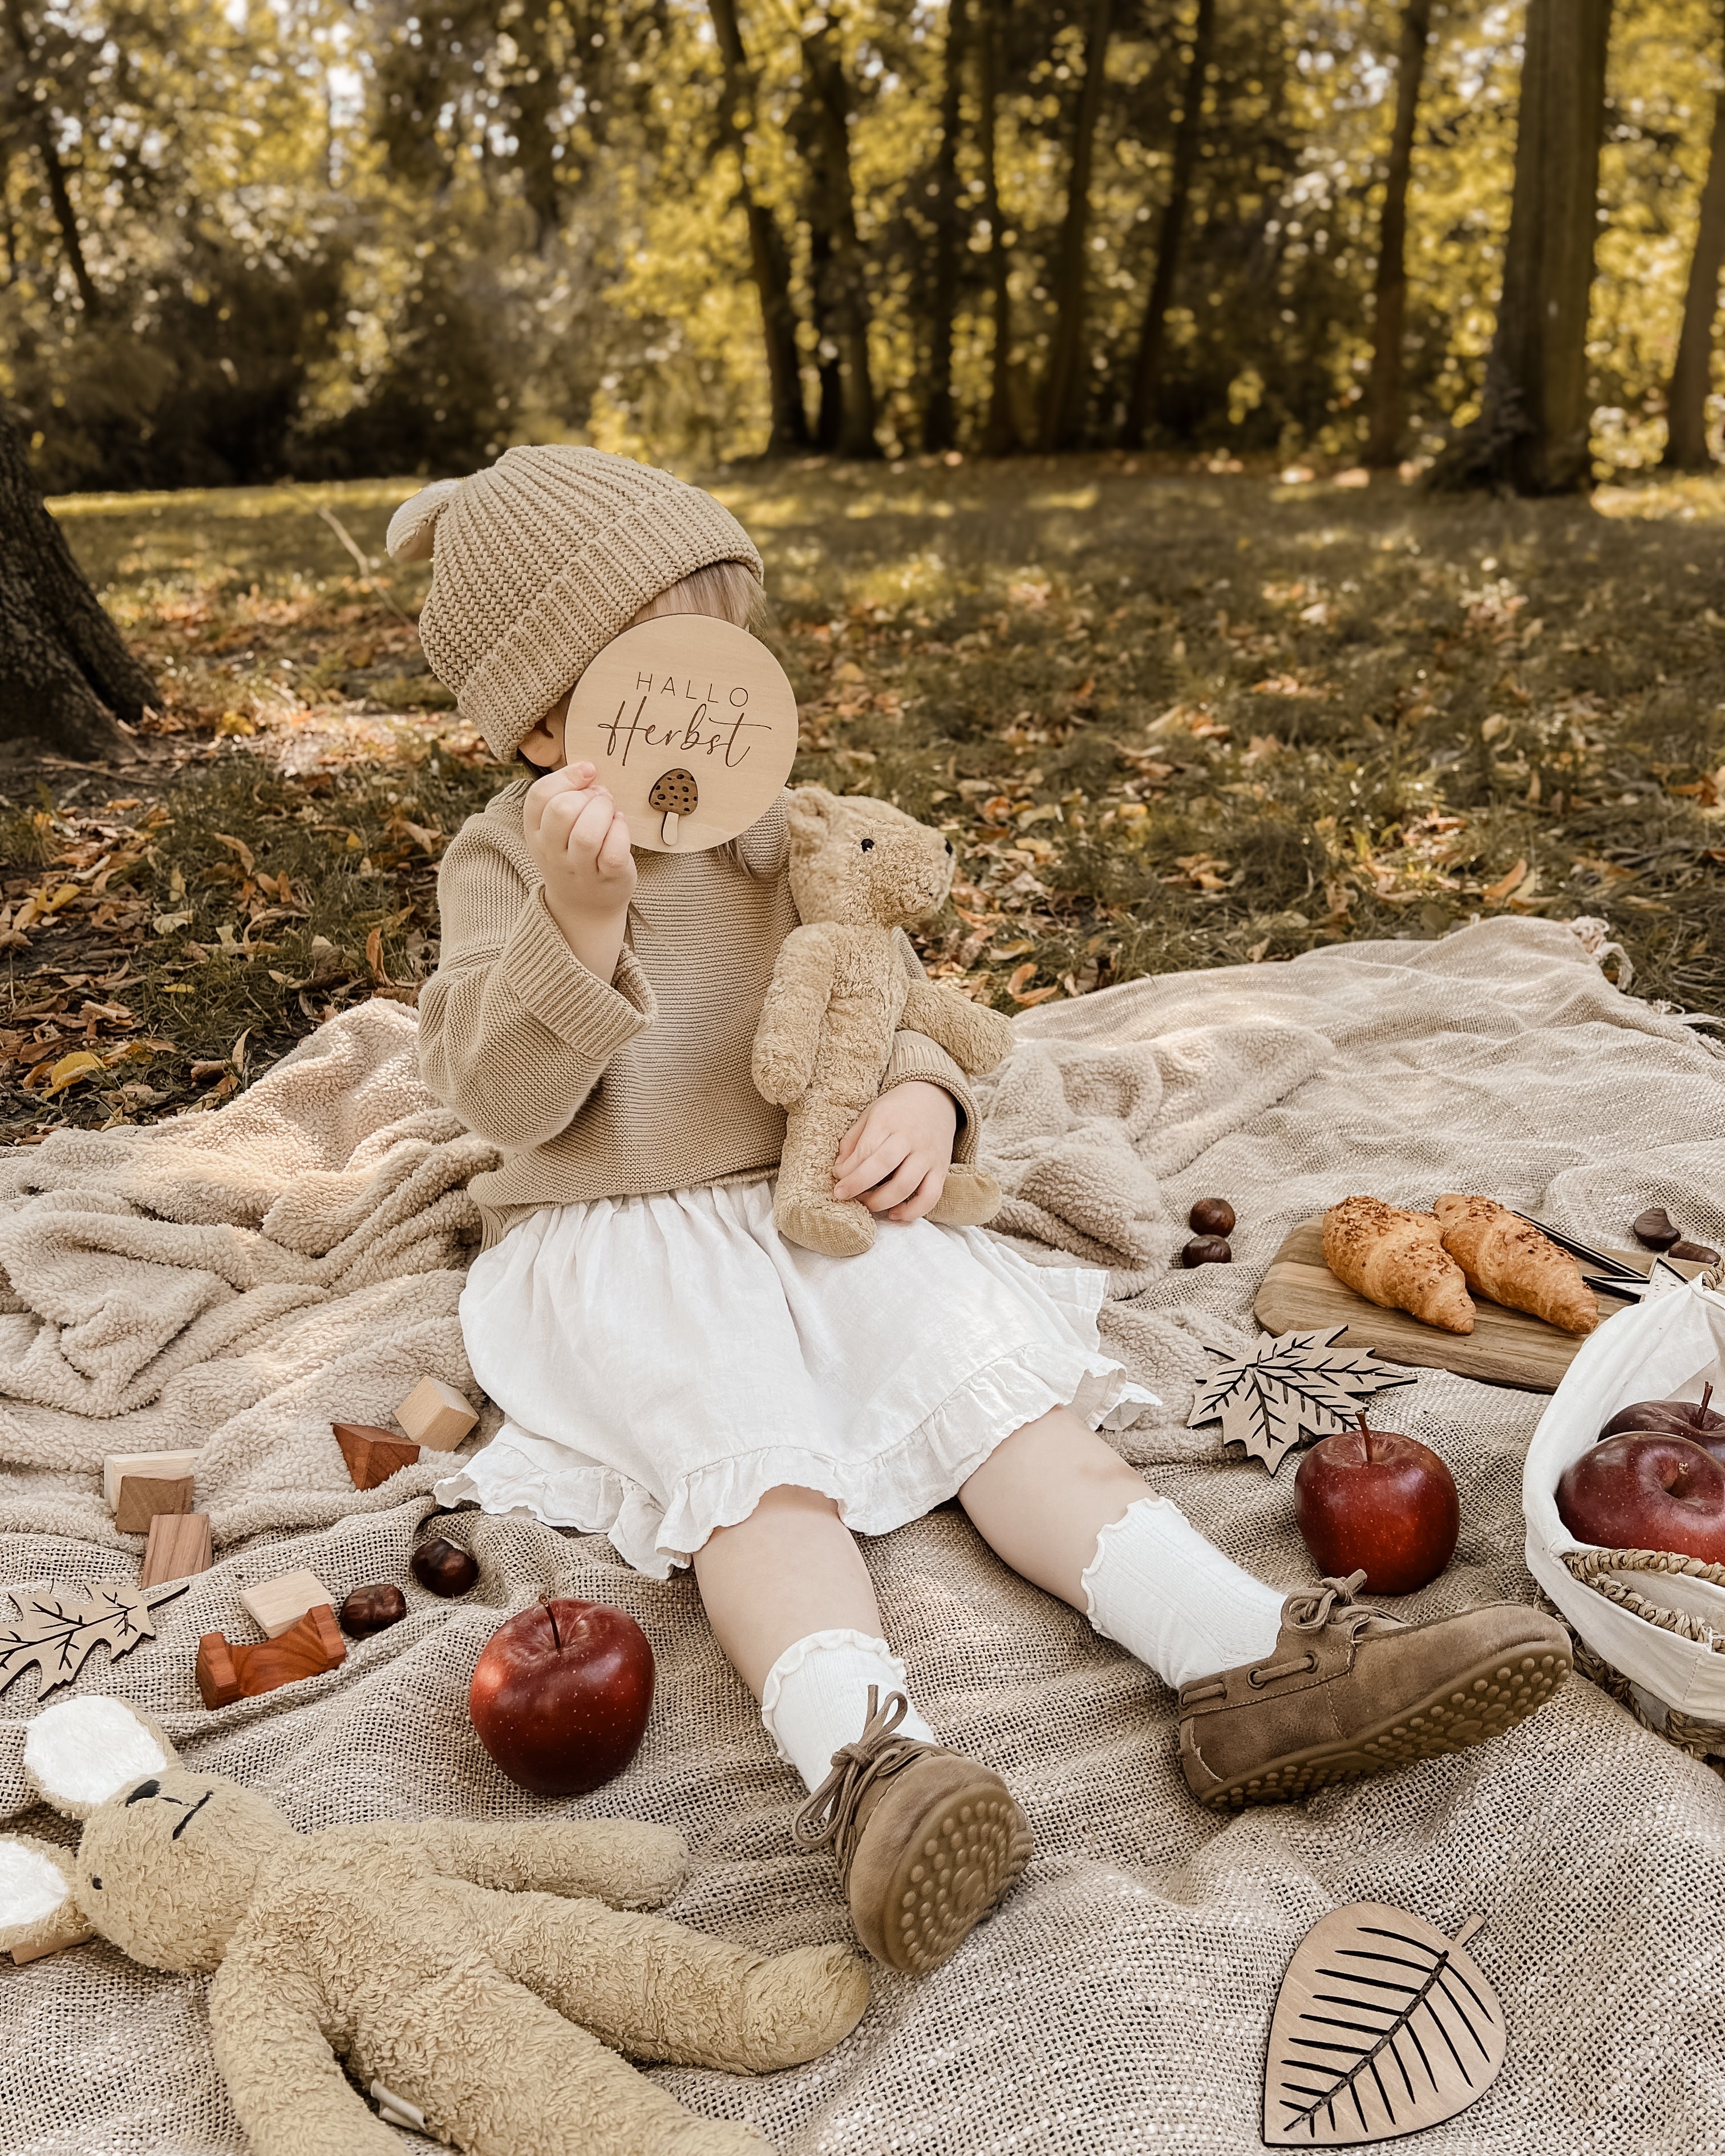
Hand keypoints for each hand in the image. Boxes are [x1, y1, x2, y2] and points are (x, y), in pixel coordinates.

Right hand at [523, 762, 635, 983]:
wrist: (585, 906)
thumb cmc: (574, 855)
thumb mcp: (555, 830)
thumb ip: (563, 799)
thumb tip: (588, 770)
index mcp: (535, 832)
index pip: (538, 796)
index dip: (565, 777)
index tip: (588, 771)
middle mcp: (552, 852)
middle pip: (561, 811)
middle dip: (587, 795)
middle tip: (601, 797)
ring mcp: (579, 869)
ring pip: (586, 834)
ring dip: (604, 812)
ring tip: (611, 810)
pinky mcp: (608, 878)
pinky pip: (612, 852)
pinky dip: (621, 832)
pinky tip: (621, 825)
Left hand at [834, 1081, 956, 1222]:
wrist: (935, 1099)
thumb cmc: (896, 1110)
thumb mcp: (870, 1114)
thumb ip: (853, 1140)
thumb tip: (841, 1170)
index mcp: (888, 1121)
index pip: (865, 1150)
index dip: (848, 1170)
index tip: (838, 1179)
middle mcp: (910, 1138)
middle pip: (883, 1166)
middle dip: (858, 1185)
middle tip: (843, 1195)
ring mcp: (928, 1155)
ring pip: (906, 1185)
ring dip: (881, 1202)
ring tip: (867, 1204)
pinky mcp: (941, 1169)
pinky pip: (930, 1197)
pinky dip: (913, 1211)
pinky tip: (895, 1213)